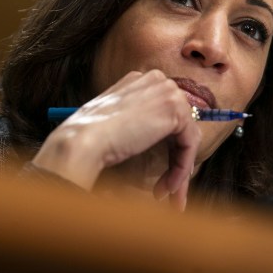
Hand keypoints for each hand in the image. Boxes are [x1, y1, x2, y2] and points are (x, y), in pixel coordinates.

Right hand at [31, 70, 200, 209]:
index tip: (160, 171)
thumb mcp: (116, 122)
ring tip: (167, 193)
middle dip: (177, 160)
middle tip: (169, 188)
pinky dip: (181, 168)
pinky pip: (189, 144)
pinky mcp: (175, 110)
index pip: (165, 114)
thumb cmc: (89, 137)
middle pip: (180, 125)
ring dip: (179, 169)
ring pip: (187, 137)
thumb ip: (138, 122)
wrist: (83, 140)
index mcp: (140, 81)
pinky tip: (168, 186)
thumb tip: (158, 141)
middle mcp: (156, 80)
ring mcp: (167, 92)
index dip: (167, 146)